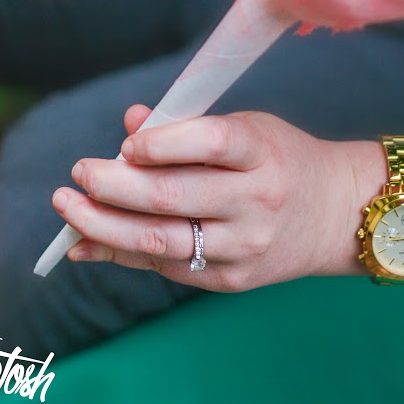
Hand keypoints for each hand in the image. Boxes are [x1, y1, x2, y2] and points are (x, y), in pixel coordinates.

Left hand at [51, 107, 378, 291]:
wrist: (335, 212)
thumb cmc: (278, 157)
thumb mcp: (246, 127)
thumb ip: (186, 127)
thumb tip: (129, 124)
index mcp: (262, 151)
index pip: (210, 143)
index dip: (163, 143)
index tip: (126, 144)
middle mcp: (257, 200)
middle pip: (173, 197)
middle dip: (113, 186)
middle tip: (78, 173)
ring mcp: (245, 245)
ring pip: (162, 241)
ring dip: (104, 227)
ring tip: (69, 210)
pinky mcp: (232, 279)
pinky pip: (168, 266)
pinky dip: (122, 254)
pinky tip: (89, 242)